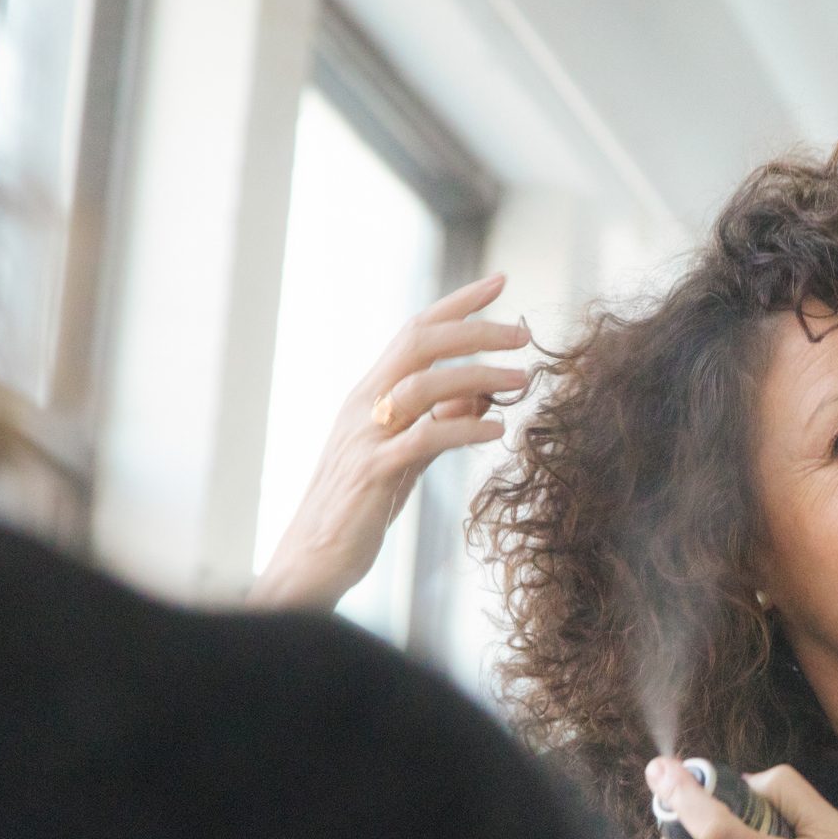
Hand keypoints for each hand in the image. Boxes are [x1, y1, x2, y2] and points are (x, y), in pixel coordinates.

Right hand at [247, 273, 532, 610]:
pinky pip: (424, 438)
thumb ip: (440, 420)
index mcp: (369, 393)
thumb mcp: (405, 454)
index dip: (458, 304)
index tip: (501, 282)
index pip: (415, 331)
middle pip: (420, 343)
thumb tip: (483, 394)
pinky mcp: (373, 473)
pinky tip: (496, 431)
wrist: (313, 556)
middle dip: (476, 330)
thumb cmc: (360, 505)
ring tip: (523, 381)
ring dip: (479, 377)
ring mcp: (365, 436)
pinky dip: (464, 428)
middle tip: (524, 333)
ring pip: (424, 385)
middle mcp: (363, 404)